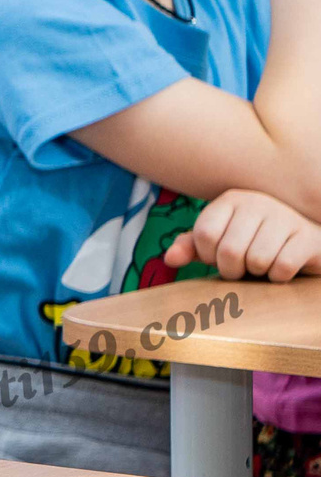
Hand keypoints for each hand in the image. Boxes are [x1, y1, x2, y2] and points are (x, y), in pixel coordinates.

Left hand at [166, 189, 320, 280]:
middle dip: (232, 270)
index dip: (208, 256)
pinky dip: (278, 277)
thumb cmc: (252, 243)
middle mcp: (258, 202)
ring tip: (263, 265)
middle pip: (229, 251)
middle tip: (242, 267)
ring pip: (257, 260)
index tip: (218, 258)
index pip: (204, 234)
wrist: (302, 244)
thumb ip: (191, 247)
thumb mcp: (218, 242)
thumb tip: (169, 259)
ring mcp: (286, 217)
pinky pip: (283, 267)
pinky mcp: (308, 237)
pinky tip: (282, 268)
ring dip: (257, 273)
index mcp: (231, 200)